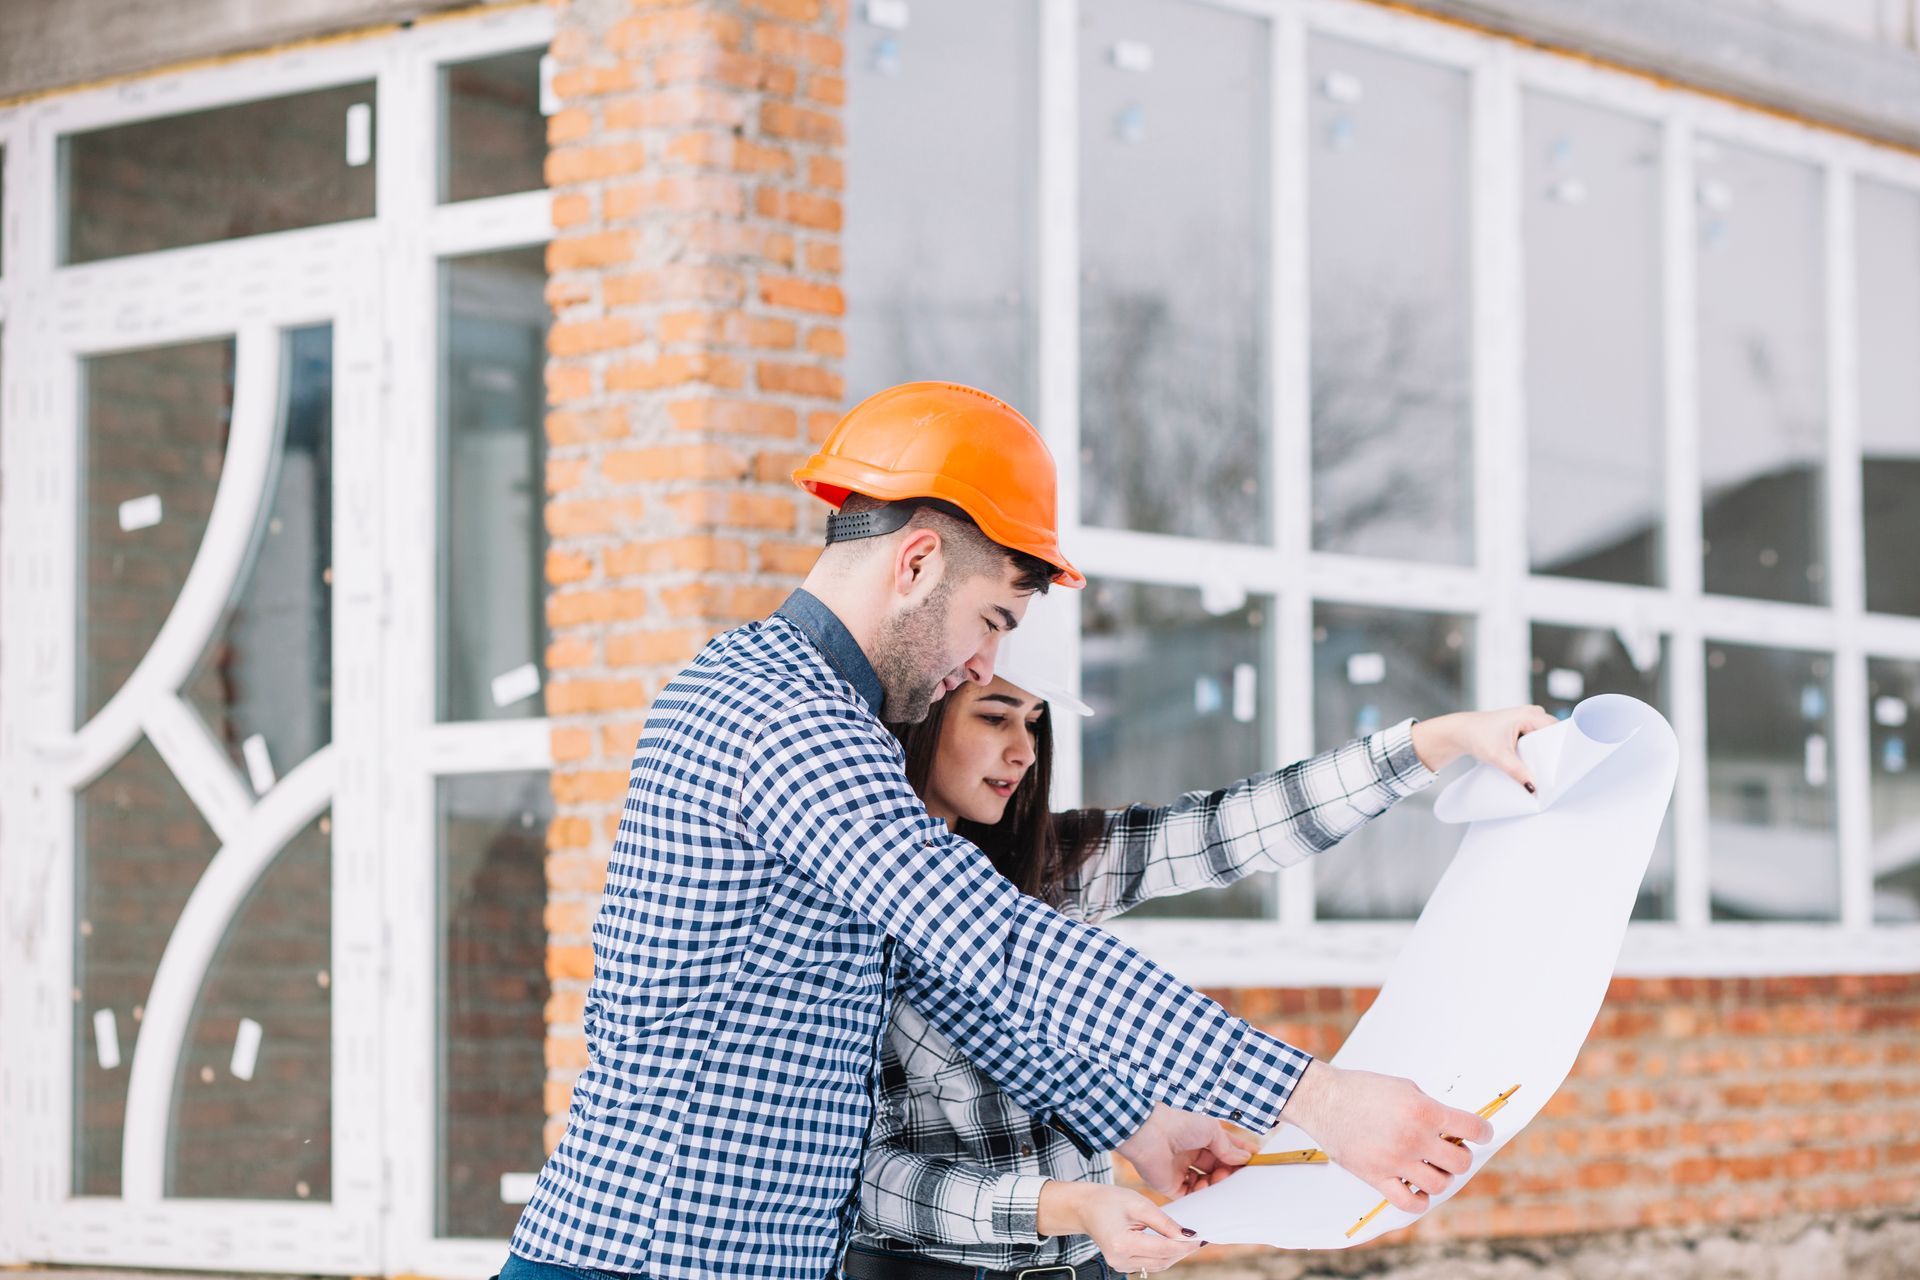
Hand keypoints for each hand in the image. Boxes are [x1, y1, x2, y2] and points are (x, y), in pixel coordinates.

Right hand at [1036, 1179, 1203, 1272]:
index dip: (1184, 1245)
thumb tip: (1186, 1234)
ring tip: (1188, 1240)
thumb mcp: (1137, 1203)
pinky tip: (1172, 1244)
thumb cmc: (1106, 1200)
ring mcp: (1120, 1266)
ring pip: (1158, 1266)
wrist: (1083, 1208)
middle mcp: (1120, 1260)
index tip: (1200, 1237)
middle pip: (1163, 1261)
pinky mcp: (1123, 1266)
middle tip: (1198, 1238)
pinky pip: (1150, 1264)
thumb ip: (1163, 1221)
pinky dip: (1163, 1255)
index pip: (1163, 1249)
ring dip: (1175, 1254)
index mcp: (1122, 1243)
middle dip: (1182, 1251)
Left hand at [1116, 1103, 1257, 1196]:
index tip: (1257, 1161)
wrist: (1150, 1133)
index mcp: (1200, 1137)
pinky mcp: (1171, 1186)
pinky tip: (1205, 1186)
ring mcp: (1181, 1170)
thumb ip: (1228, 1147)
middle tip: (1240, 1175)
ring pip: (1207, 1184)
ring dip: (1217, 1183)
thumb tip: (1244, 1159)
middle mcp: (1191, 1153)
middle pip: (1218, 1168)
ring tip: (1219, 1178)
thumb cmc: (1180, 1124)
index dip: (1241, 1154)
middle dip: (1230, 1172)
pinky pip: (1191, 1195)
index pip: (1225, 1148)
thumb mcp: (1211, 1130)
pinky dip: (1201, 1194)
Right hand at [1278, 1060, 1492, 1213]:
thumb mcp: (1405, 1087)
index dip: (1483, 1132)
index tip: (1480, 1134)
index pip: (1472, 1128)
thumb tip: (1453, 1128)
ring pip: (1439, 1185)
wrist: (1323, 1099)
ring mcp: (1395, 1161)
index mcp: (1423, 1111)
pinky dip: (1420, 1200)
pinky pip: (1410, 1202)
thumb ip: (1431, 1108)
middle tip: (1450, 1151)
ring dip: (1441, 1177)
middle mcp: (1413, 1138)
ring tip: (1431, 1167)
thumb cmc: (1362, 1089)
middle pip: (1460, 1163)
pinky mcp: (1377, 1177)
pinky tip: (1417, 1188)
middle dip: (1461, 1157)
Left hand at [1410, 705, 1557, 788]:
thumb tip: (1534, 788)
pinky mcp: (1523, 730)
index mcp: (1531, 715)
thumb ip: (1517, 771)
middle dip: (1553, 755)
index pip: (1557, 732)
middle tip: (1556, 776)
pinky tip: (1536, 768)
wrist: (1460, 732)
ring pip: (1545, 741)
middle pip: (1553, 737)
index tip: (1564, 768)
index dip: (1561, 749)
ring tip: (1547, 774)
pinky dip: (1536, 754)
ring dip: (1544, 756)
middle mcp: (1533, 714)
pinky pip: (1537, 743)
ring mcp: (1529, 721)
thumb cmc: (1476, 736)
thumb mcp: (1498, 756)